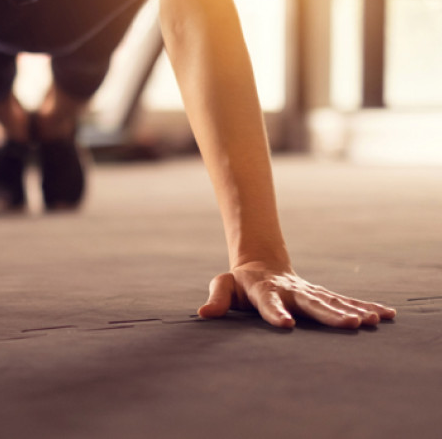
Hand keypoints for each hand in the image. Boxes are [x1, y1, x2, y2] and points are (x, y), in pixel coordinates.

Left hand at [197, 262, 395, 328]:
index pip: (269, 303)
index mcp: (265, 291)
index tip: (286, 325)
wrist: (262, 264)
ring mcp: (309, 292)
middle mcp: (291, 291)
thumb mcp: (224, 287)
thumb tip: (203, 313)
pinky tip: (386, 314)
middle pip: (312, 303)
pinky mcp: (321, 294)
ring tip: (373, 320)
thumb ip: (217, 299)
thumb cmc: (239, 283)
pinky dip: (365, 306)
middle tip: (350, 324)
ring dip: (353, 311)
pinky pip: (345, 300)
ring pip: (333, 301)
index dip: (276, 313)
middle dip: (330, 314)